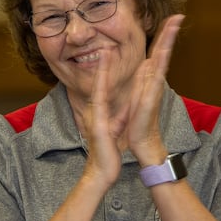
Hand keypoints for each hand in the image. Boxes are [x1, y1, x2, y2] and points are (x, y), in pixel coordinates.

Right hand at [80, 43, 125, 186]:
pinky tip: (104, 78)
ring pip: (98, 89)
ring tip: (105, 54)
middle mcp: (95, 112)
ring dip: (101, 72)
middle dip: (102, 66)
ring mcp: (95, 117)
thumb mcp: (115, 130)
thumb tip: (126, 108)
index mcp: (100, 113)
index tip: (110, 56)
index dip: (106, 72)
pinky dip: (101, 89)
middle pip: (98, 84)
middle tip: (107, 48)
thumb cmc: (106, 153)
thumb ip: (119, 118)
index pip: (104, 88)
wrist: (100, 172)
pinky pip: (100, 103)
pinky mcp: (98, 123)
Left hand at [127, 14, 183, 164]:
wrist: (143, 140)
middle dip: (169, 32)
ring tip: (175, 23)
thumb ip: (143, 78)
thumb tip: (146, 63)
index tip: (170, 20)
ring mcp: (155, 85)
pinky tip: (164, 49)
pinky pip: (158, 73)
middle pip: (163, 50)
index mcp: (149, 78)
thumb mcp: (137, 93)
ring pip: (163, 58)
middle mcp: (155, 79)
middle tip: (178, 15)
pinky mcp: (152, 94)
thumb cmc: (139, 120)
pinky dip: (162, 59)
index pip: (156, 52)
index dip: (162, 37)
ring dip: (168, 40)